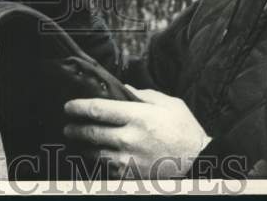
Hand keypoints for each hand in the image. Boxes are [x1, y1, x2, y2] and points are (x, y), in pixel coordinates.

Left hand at [63, 86, 210, 178]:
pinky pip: (107, 169)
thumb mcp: (168, 103)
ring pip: (96, 153)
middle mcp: (130, 138)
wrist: (199, 161)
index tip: (68, 106)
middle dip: (74, 129)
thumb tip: (123, 89)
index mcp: (138, 116)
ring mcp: (129, 160)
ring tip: (77, 141)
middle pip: (91, 133)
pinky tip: (95, 156)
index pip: (98, 109)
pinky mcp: (131, 176)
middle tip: (67, 126)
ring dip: (83, 147)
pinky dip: (98, 162)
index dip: (79, 107)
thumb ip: (143, 94)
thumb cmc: (184, 129)